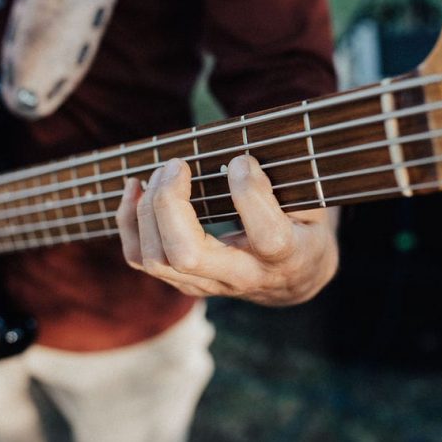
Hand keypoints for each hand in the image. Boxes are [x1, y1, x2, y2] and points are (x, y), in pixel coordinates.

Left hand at [116, 155, 338, 305]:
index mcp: (286, 257)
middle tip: (178, 165)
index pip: (268, 237)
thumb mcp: (313, 202)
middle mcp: (242, 278)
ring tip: (160, 172)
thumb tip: (240, 157)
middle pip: (187, 255)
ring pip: (157, 259)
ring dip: (148, 209)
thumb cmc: (303, 226)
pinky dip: (129, 221)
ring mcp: (208, 285)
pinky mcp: (183, 282)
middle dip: (170, 203)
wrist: (293, 278)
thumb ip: (287, 180)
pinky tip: (136, 189)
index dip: (250, 193)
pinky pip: (140, 258)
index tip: (242, 160)